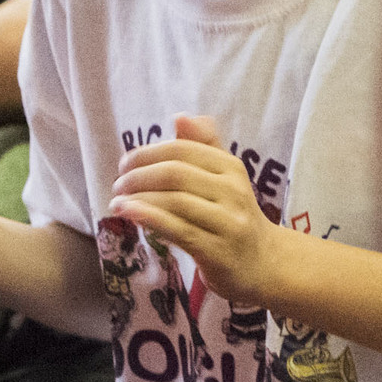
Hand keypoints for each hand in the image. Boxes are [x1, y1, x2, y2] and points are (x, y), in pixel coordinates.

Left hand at [111, 114, 291, 306]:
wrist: (264, 265)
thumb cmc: (234, 217)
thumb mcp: (225, 179)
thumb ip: (204, 147)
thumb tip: (180, 117)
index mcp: (231, 168)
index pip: (183, 150)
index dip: (148, 153)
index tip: (124, 164)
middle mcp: (233, 191)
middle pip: (176, 174)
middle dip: (138, 176)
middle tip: (118, 185)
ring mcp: (228, 222)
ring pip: (174, 201)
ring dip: (138, 199)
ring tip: (116, 203)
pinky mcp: (218, 251)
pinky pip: (178, 229)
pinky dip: (149, 218)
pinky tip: (129, 215)